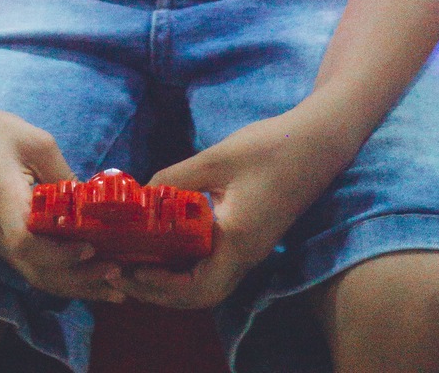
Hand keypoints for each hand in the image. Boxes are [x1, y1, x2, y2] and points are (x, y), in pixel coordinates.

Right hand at [0, 97, 126, 303]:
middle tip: (119, 275)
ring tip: (111, 287)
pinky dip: (58, 275)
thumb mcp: (34, 141)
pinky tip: (83, 272)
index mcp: (3, 202)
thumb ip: (62, 173)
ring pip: (34, 275)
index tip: (90, 248)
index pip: (28, 244)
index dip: (60, 254)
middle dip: (80, 280)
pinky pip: (28, 266)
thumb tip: (91, 201)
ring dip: (73, 285)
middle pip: (37, 272)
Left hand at [119, 104, 341, 310]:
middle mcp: (246, 256)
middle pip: (199, 295)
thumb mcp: (216, 158)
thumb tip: (140, 196)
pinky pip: (214, 265)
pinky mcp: (250, 239)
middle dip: (159, 291)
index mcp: (238, 242)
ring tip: (137, 260)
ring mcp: (250, 250)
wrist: (316, 142)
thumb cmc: (269, 148)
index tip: (130, 269)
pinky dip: (186, 264)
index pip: (197, 288)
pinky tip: (166, 244)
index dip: (160, 286)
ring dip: (171, 280)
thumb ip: (176, 178)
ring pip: (207, 283)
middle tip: (123, 271)